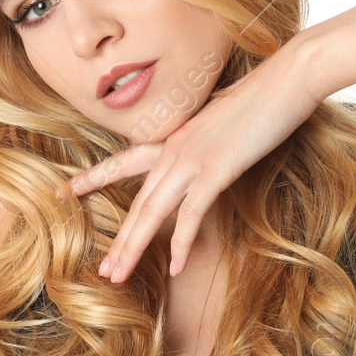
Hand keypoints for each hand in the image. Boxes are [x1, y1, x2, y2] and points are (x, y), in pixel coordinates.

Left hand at [62, 42, 322, 282]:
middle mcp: (175, 148)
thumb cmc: (266, 99)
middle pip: (138, 201)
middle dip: (119, 239)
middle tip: (105, 270)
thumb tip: (209, 159)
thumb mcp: (226, 124)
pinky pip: (191, 214)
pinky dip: (182, 242)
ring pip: (152, 211)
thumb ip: (208, 144)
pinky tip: (175, 267)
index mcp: (175, 136)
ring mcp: (193, 158)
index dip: (94, 177)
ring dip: (134, 247)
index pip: (124, 161)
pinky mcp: (216, 168)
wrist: (289, 78)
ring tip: (119, 276)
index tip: (66, 190)